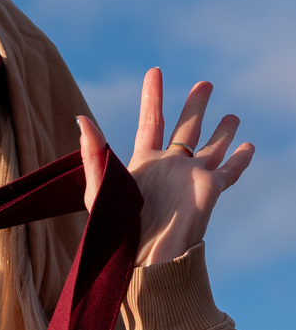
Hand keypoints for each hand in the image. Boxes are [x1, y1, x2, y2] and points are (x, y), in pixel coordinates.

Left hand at [77, 68, 253, 265]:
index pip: (150, 122)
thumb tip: (81, 118)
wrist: (146, 257)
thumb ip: (92, 154)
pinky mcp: (210, 190)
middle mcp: (169, 168)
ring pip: (211, 148)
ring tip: (232, 116)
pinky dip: (240, 159)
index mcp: (143, 164)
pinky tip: (248, 147)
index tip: (155, 72)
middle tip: (205, 84)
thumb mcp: (100, 189)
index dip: (152, 97)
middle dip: (195, 106)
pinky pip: (229, 171)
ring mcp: (191, 178)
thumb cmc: (119, 228)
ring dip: (222, 132)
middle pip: (185, 129)